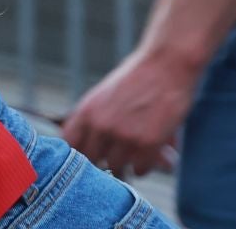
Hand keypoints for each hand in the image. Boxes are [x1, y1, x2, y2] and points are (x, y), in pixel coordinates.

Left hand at [61, 44, 197, 177]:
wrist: (165, 65)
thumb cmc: (136, 78)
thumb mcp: (104, 95)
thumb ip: (93, 119)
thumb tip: (86, 146)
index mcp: (86, 111)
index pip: (69, 144)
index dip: (79, 152)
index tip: (89, 153)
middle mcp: (101, 126)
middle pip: (92, 160)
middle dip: (102, 160)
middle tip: (114, 157)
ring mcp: (124, 137)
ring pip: (117, 168)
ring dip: (126, 165)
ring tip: (133, 155)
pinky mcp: (148, 144)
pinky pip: (141, 170)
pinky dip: (145, 166)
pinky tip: (149, 155)